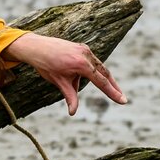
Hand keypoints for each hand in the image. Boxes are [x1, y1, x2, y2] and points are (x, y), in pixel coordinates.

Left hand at [0, 32, 125, 114]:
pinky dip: (94, 70)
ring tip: (109, 90)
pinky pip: (91, 61)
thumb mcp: (59, 83)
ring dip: (103, 78)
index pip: (101, 81)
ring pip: (99, 66)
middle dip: (113, 86)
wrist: (36, 47)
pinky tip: (90, 76)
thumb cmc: (47, 65)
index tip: (123, 101)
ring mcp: (84, 49)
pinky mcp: (81, 47)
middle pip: (105, 73)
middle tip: (122, 98)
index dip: (113, 93)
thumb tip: (72, 113)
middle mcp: (86, 55)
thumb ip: (70, 97)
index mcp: (82, 64)